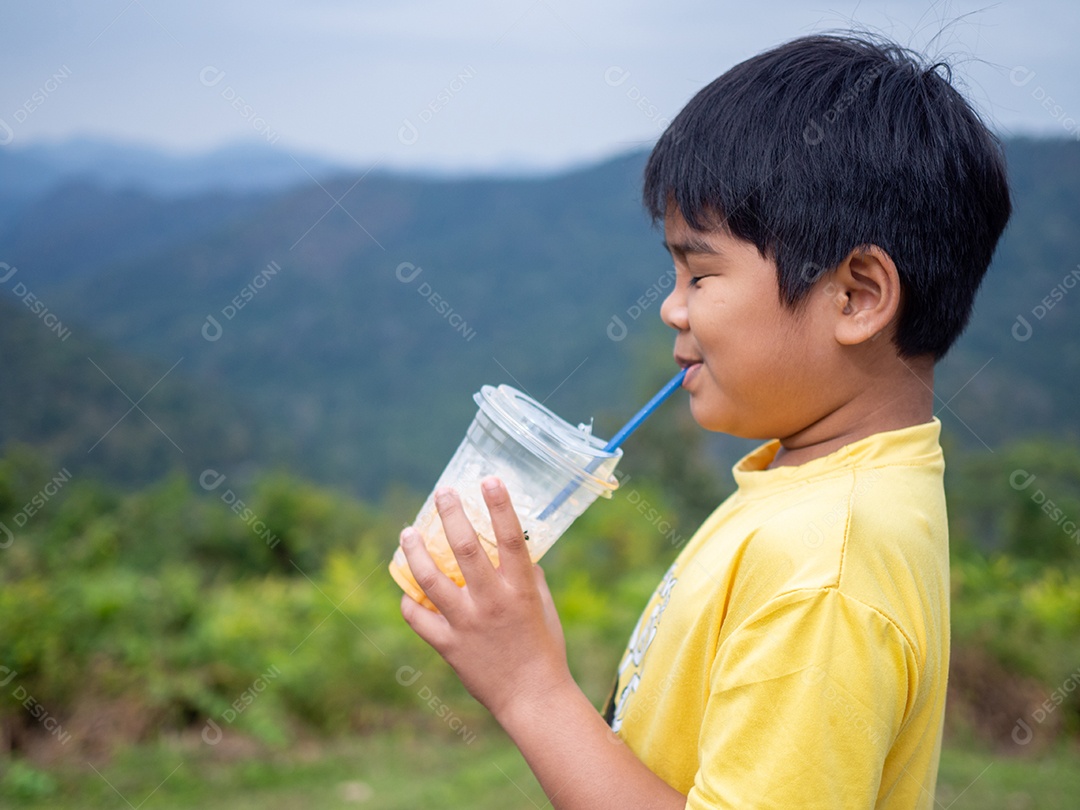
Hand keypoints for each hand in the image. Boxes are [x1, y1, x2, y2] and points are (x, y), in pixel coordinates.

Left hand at [398, 477, 572, 720]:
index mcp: (521, 589)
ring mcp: (466, 624)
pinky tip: (407, 586)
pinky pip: (417, 617)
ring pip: (430, 578)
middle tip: (442, 492)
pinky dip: (409, 599)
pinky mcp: (448, 645)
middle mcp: (492, 602)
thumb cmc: (545, 649)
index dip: (499, 505)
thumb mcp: (544, 606)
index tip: (489, 479)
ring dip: (415, 550)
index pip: (510, 537)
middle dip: (451, 513)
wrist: (533, 698)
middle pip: (464, 547)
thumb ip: (528, 576)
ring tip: (407, 531)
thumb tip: (514, 547)